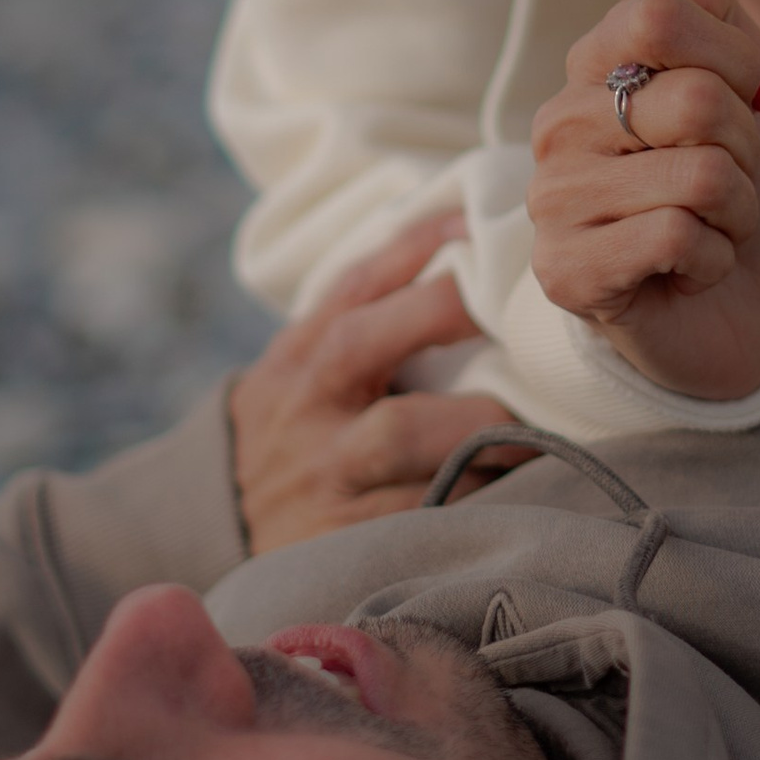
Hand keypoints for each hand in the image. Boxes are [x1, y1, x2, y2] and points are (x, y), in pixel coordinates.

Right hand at [229, 212, 522, 554]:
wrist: (228, 538)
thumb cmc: (291, 440)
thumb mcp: (297, 375)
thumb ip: (360, 327)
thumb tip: (463, 263)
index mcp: (298, 357)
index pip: (351, 284)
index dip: (414, 245)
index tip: (475, 222)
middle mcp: (306, 406)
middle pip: (361, 342)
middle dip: (444, 316)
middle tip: (518, 320)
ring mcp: (326, 472)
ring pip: (401, 436)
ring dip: (477, 425)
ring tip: (532, 427)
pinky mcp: (350, 538)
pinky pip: (423, 510)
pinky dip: (473, 493)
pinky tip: (514, 486)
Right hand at [529, 0, 759, 401]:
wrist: (755, 303)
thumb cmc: (748, 191)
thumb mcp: (751, 85)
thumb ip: (715, 15)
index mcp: (594, 67)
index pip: (660, 13)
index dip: (736, 59)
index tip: (747, 103)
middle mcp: (559, 124)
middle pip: (695, 100)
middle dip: (746, 153)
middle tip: (727, 184)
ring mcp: (553, 199)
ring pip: (699, 175)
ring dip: (736, 214)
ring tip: (710, 229)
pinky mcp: (563, 271)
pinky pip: (678, 236)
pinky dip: (713, 260)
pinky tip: (688, 270)